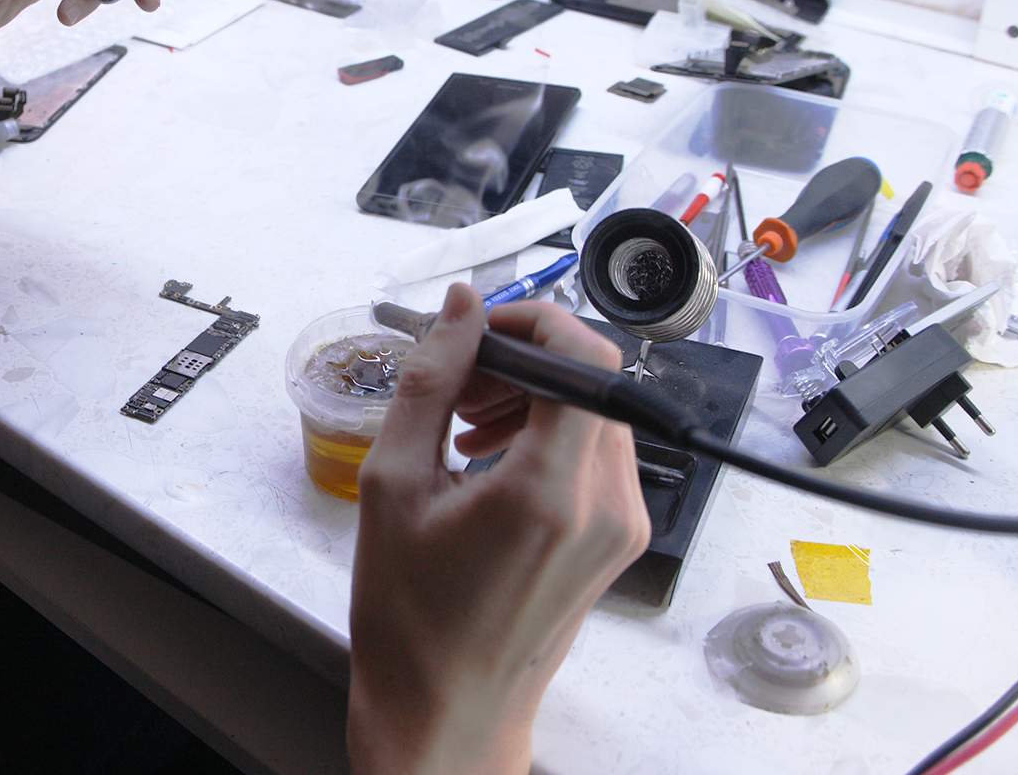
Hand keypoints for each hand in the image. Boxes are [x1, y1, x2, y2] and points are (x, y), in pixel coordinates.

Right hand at [346, 286, 650, 773]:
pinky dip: (547, 434)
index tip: (478, 328)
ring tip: (464, 419)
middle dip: (523, 358)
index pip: (583, 358)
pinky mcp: (621, 539)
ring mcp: (624, 525)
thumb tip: (461, 307)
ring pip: (596, 412)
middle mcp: (607, 505)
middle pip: (592, 380)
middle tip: (456, 377)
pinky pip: (597, 453)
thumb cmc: (410, 616)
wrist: (448, 709)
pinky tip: (489, 456)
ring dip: (534, 394)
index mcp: (551, 492)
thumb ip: (430, 383)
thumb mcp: (393, 485)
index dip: (532, 321)